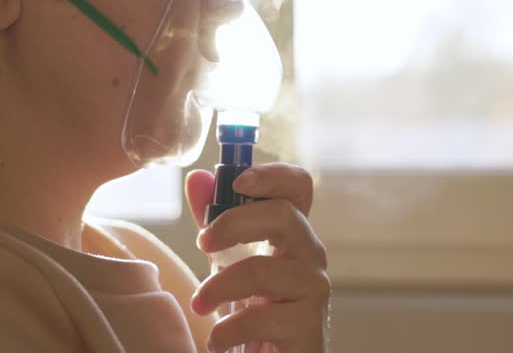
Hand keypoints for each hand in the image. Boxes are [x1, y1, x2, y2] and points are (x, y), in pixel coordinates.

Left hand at [185, 163, 330, 352]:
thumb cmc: (253, 308)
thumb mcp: (227, 260)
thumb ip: (215, 220)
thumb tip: (197, 179)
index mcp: (292, 233)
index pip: (298, 187)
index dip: (273, 176)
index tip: (237, 181)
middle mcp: (310, 254)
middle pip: (285, 215)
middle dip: (234, 223)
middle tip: (202, 243)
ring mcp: (314, 290)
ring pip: (265, 269)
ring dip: (219, 286)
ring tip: (200, 306)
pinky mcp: (309, 327)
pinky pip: (264, 318)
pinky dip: (229, 330)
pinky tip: (217, 341)